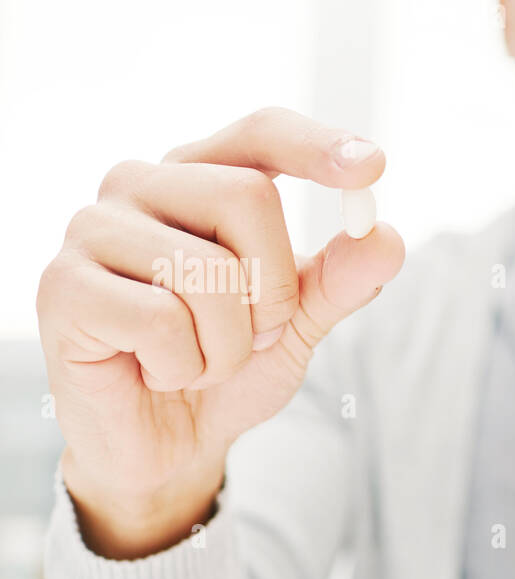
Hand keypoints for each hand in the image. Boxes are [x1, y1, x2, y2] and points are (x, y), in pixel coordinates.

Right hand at [37, 107, 404, 554]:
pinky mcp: (63, 286)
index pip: (260, 133)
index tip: (374, 167)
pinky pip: (162, 320)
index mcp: (200, 178)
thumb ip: (339, 281)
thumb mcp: (296, 324)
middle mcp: (140, 184)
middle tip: (252, 333)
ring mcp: (93, 229)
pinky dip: (183, 366)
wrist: (169, 445)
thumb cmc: (226, 368)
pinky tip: (155, 371)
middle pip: (248, 197)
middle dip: (273, 289)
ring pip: (208, 270)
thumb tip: (386, 237)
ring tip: (197, 360)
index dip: (316, 146)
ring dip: (228, 344)